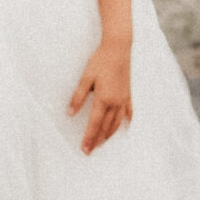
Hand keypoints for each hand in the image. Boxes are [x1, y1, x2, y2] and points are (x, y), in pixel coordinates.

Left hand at [69, 39, 132, 153]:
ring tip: (102, 143)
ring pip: (117, 123)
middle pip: (105, 127)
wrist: (118, 48)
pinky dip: (126, 122)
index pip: (94, 124)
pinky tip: (125, 127)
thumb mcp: (85, 78)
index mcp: (103, 99)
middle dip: (97, 140)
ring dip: (109, 135)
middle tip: (90, 151)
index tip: (84, 149)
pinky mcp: (128, 94)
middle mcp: (115, 102)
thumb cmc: (100, 61)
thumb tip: (70, 113)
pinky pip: (128, 112)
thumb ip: (78, 97)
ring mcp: (124, 99)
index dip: (88, 138)